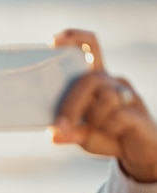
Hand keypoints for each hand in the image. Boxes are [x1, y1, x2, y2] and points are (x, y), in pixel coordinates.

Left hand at [52, 29, 156, 182]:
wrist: (139, 153)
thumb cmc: (108, 137)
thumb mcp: (82, 136)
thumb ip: (68, 132)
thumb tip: (53, 135)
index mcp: (98, 82)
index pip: (91, 48)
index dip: (75, 38)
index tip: (53, 41)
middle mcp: (113, 83)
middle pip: (91, 79)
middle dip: (72, 104)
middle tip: (61, 125)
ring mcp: (128, 96)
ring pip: (105, 97)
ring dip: (93, 119)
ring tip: (95, 130)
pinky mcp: (138, 112)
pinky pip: (117, 116)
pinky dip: (108, 128)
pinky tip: (114, 133)